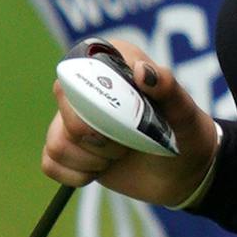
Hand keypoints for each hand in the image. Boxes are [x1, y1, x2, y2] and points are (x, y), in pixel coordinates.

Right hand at [41, 39, 218, 208]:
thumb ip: (169, 87)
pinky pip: (50, 163)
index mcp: (113, 62)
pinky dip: (77, 174)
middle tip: (127, 142)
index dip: (100, 99)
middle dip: (99, 136)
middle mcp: (87, 85)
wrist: (184, 172)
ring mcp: (73, 117)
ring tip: (119, 156)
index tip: (128, 117)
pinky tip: (100, 170)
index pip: (83, 67)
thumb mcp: (185, 112)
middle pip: (66, 107)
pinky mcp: (67, 147)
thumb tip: (142, 72)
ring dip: (92, 159)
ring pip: (57, 141)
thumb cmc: (186, 135)